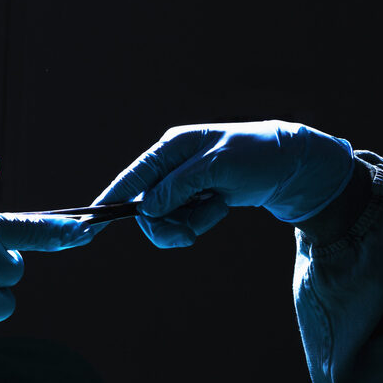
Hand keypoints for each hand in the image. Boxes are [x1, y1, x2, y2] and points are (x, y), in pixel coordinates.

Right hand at [93, 121, 353, 247]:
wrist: (291, 166)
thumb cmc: (255, 156)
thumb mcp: (217, 168)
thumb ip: (179, 186)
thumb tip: (146, 208)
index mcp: (171, 148)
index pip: (133, 177)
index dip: (112, 199)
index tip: (91, 220)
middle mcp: (171, 165)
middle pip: (146, 206)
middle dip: (166, 224)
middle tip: (188, 234)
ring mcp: (183, 183)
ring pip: (164, 218)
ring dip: (188, 223)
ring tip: (215, 210)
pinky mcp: (196, 198)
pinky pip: (184, 220)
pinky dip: (201, 221)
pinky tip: (221, 207)